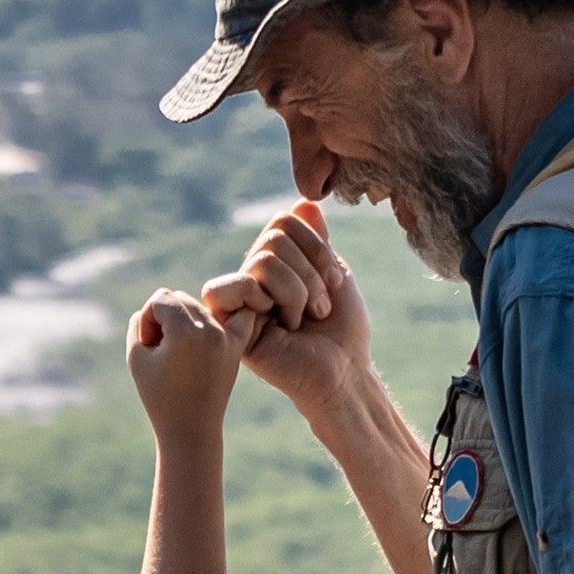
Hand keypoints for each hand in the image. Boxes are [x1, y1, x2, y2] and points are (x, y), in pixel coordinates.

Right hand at [123, 281, 257, 445]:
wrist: (191, 429)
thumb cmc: (158, 397)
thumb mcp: (137, 357)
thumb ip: (137, 324)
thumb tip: (150, 310)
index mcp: (185, 332)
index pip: (161, 298)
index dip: (148, 320)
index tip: (148, 346)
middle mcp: (210, 329)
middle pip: (181, 298)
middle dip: (165, 317)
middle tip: (162, 349)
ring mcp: (226, 338)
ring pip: (200, 307)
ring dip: (185, 321)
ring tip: (179, 351)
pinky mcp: (236, 347)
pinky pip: (240, 316)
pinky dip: (229, 315)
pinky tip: (216, 326)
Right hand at [234, 199, 370, 391]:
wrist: (344, 372)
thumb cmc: (343, 330)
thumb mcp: (333, 274)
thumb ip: (315, 239)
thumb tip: (304, 201)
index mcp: (277, 265)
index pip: (284, 221)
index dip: (316, 246)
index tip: (333, 281)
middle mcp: (254, 278)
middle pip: (274, 237)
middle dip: (310, 272)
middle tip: (320, 308)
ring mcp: (241, 299)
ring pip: (262, 259)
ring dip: (298, 291)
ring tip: (303, 320)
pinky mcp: (230, 323)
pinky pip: (233, 286)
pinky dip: (266, 298)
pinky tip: (278, 325)